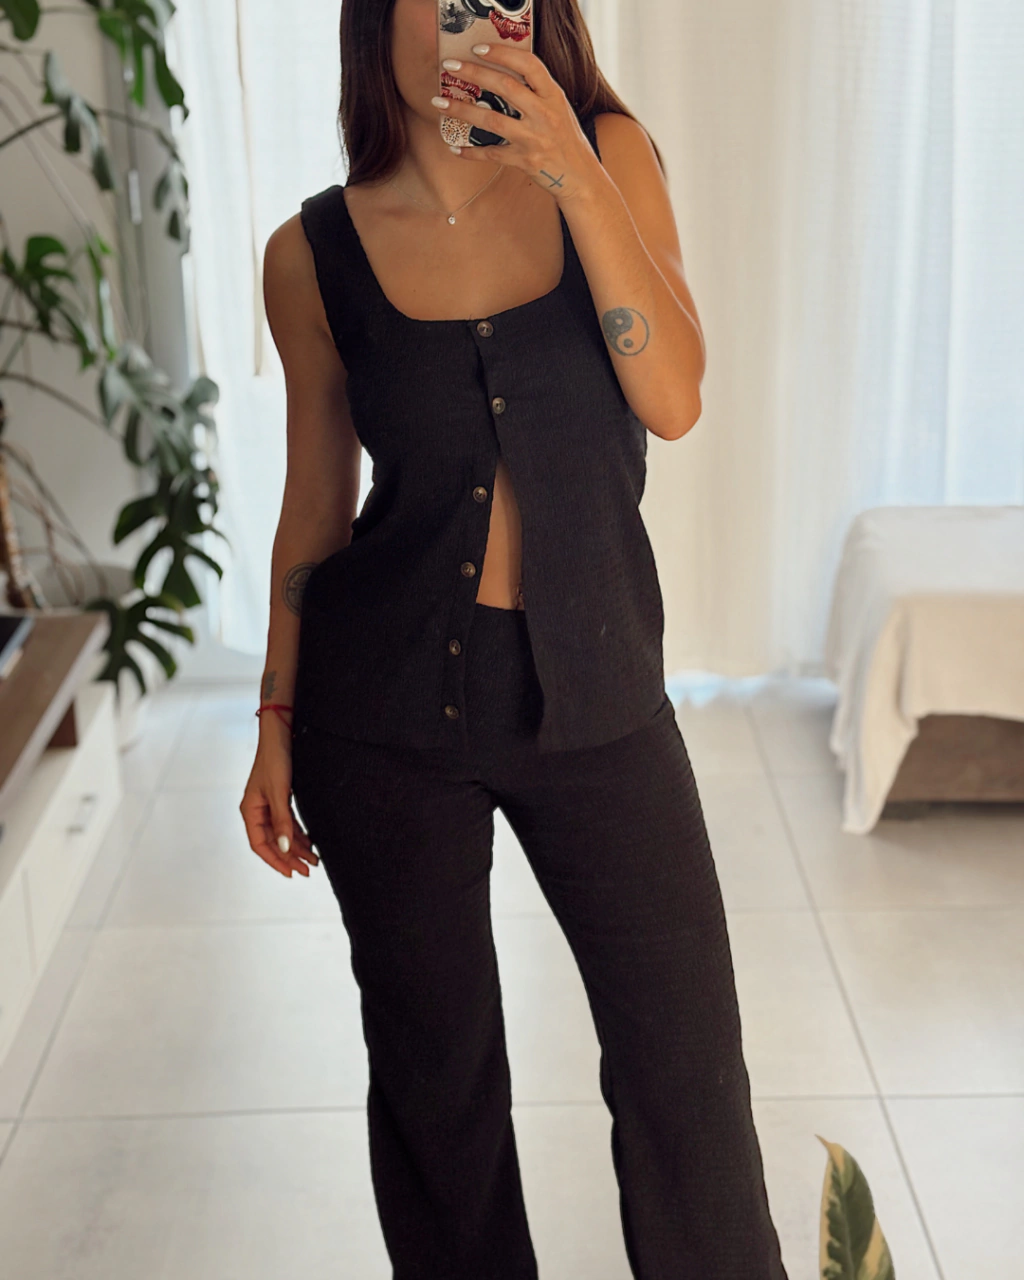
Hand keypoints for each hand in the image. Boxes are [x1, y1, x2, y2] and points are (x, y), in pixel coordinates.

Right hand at [240, 724, 318, 878]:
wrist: (280, 735)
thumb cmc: (274, 760)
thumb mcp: (279, 793)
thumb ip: (282, 821)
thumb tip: (285, 848)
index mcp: (250, 811)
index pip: (260, 845)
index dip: (275, 860)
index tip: (291, 873)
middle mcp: (257, 811)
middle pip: (273, 842)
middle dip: (290, 857)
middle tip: (308, 870)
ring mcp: (268, 805)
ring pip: (282, 833)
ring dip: (297, 847)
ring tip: (314, 860)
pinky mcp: (280, 799)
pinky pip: (288, 822)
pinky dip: (299, 833)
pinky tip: (310, 842)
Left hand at [434, 42, 602, 202]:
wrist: (581, 177)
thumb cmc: (566, 140)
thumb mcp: (559, 109)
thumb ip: (536, 92)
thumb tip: (501, 74)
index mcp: (553, 96)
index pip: (528, 65)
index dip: (502, 53)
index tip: (478, 48)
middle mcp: (545, 114)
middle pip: (504, 87)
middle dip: (473, 73)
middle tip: (449, 67)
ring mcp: (534, 139)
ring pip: (491, 120)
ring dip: (461, 110)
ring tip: (439, 102)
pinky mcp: (525, 161)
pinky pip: (492, 154)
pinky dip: (471, 152)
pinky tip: (454, 147)